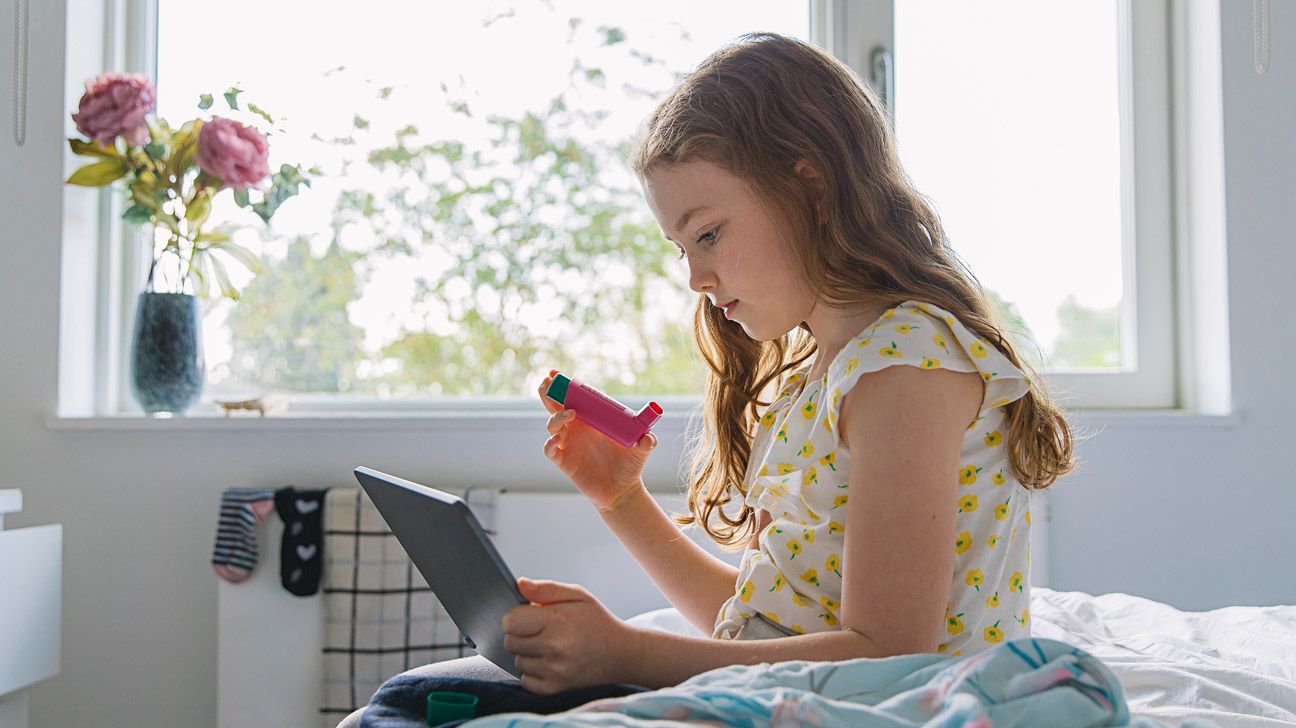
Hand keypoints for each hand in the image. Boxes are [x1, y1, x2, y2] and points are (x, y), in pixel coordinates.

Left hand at [503, 578, 644, 693]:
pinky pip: (525, 679)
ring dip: (527, 653)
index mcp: (558, 621)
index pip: (510, 622)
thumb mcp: (578, 595)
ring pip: (517, 661)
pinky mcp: (555, 687)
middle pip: (510, 642)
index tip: (529, 616)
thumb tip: (519, 585)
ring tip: (549, 645)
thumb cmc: (598, 622)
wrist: (622, 654)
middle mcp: (555, 648)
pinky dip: (532, 671)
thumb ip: (546, 589)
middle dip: (520, 634)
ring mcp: (554, 671)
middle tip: (540, 630)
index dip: (516, 617)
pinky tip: (549, 661)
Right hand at [538, 372, 656, 511]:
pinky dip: (550, 443)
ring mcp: (568, 444)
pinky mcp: (564, 461)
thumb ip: (648, 440)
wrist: (623, 490)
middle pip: (554, 406)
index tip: (556, 373)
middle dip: (548, 392)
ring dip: (557, 416)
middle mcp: (576, 428)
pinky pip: (549, 449)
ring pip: (551, 424)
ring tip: (571, 414)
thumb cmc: (630, 465)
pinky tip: (558, 439)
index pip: (573, 397)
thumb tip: (648, 437)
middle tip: (549, 381)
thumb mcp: (643, 448)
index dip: (563, 385)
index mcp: (590, 419)